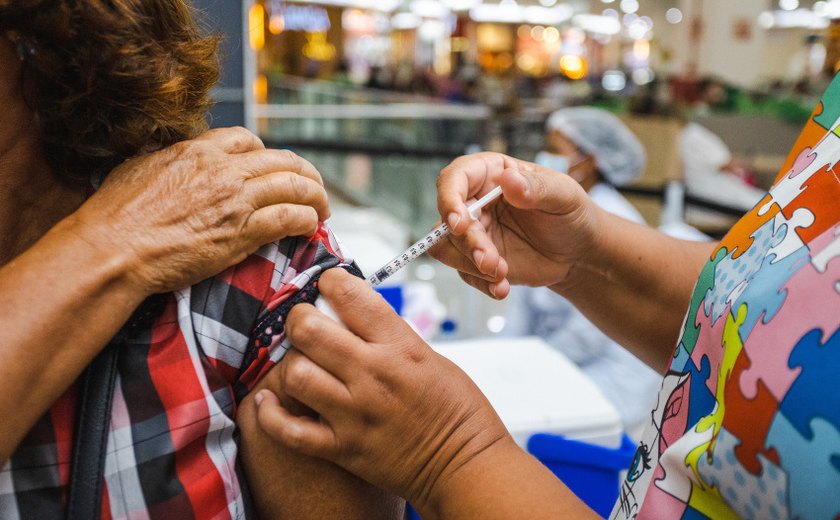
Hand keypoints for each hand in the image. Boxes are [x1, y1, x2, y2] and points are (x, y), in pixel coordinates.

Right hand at [69, 127, 328, 293]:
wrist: (114, 249)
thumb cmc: (116, 215)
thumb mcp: (137, 167)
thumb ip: (164, 158)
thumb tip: (167, 154)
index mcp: (196, 150)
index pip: (246, 139)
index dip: (267, 152)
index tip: (273, 166)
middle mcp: (222, 169)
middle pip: (281, 160)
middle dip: (305, 173)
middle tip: (315, 186)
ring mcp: (235, 200)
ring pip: (293, 186)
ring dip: (316, 196)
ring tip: (324, 207)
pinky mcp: (242, 232)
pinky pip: (289, 218)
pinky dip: (308, 219)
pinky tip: (313, 226)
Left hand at [253, 269, 509, 510]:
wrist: (466, 465)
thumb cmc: (457, 410)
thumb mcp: (431, 358)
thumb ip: (390, 338)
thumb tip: (351, 317)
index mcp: (400, 347)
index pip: (352, 296)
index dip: (330, 281)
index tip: (326, 284)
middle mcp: (373, 375)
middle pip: (310, 329)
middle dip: (299, 318)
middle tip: (303, 322)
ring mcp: (355, 413)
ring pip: (295, 374)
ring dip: (290, 365)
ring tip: (299, 365)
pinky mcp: (343, 448)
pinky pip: (289, 430)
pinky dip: (271, 415)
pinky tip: (268, 401)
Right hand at [431, 152, 597, 298]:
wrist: (577, 252)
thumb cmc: (570, 213)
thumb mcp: (563, 195)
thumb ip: (537, 187)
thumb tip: (509, 179)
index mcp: (491, 174)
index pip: (454, 178)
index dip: (449, 198)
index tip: (459, 223)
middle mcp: (475, 201)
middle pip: (448, 219)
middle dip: (468, 243)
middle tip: (491, 262)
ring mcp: (474, 231)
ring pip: (447, 247)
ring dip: (470, 265)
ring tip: (501, 274)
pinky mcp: (476, 259)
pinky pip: (463, 272)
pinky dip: (481, 283)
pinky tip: (502, 287)